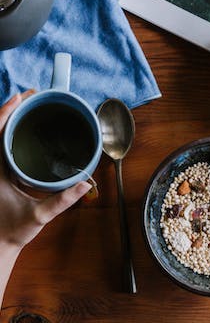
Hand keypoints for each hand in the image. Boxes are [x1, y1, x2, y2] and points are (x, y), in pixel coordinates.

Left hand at [0, 92, 90, 249]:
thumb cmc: (13, 231)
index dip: (6, 113)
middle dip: (11, 109)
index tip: (20, 97)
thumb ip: (62, 200)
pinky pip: (2, 145)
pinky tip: (24, 128)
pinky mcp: (1, 172)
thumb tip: (84, 184)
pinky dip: (11, 131)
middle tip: (30, 95)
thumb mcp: (39, 216)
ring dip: (11, 118)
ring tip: (28, 105)